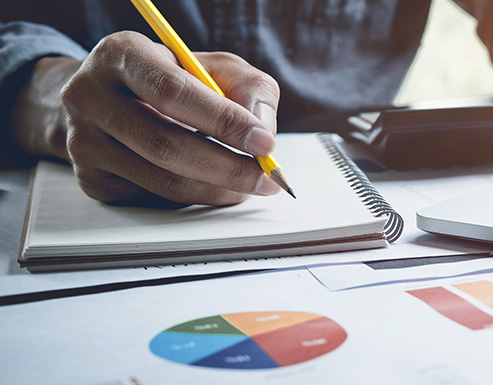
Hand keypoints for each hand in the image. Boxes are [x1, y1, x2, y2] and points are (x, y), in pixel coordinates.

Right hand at [13, 31, 281, 205]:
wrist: (112, 98)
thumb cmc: (174, 79)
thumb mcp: (215, 67)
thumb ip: (251, 90)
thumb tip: (264, 132)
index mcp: (120, 54)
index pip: (173, 92)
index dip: (223, 121)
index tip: (265, 144)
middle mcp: (89, 96)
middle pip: (166, 144)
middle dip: (228, 167)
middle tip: (266, 178)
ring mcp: (83, 141)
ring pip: (162, 180)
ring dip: (216, 189)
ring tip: (247, 184)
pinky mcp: (90, 178)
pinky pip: (153, 198)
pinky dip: (193, 197)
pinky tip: (210, 184)